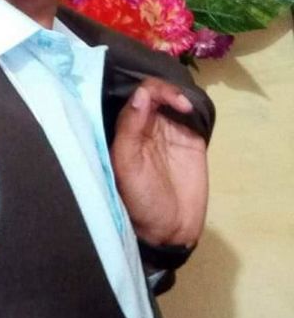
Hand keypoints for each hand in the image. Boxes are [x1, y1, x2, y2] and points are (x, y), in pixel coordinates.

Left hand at [110, 77, 207, 247]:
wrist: (170, 229)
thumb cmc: (140, 198)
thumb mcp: (127, 164)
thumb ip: (130, 128)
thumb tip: (142, 94)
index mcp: (126, 129)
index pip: (135, 97)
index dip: (147, 91)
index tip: (158, 99)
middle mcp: (145, 125)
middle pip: (153, 92)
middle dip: (164, 89)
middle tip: (179, 103)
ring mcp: (169, 130)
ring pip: (171, 99)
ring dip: (176, 94)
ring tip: (185, 107)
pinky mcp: (190, 138)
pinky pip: (190, 114)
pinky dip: (191, 104)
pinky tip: (191, 108)